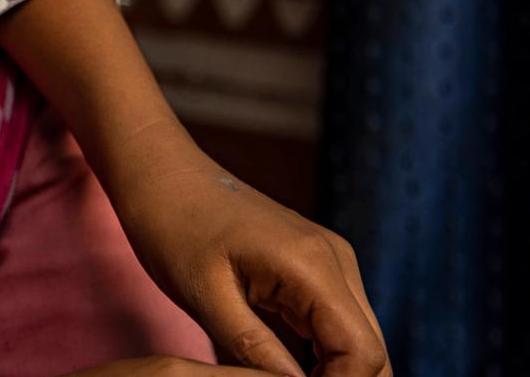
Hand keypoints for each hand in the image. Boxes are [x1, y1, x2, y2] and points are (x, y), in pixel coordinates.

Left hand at [0, 0, 388, 376]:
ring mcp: (328, 259)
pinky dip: (322, 354)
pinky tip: (289, 371)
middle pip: (371, 349)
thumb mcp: (207, 298)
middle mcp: (334, 260)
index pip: (362, 353)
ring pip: (357, 338)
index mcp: (313, 266)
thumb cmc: (172, 226)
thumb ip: (257, 352)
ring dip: (333, 370)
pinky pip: (333, 321)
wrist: (158, 172)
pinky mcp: (312, 264)